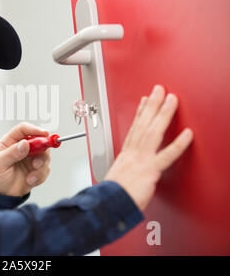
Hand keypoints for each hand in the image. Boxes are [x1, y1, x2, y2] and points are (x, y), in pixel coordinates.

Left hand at [0, 122, 50, 196]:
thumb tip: (25, 143)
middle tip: (36, 162)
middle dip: (42, 150)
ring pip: (45, 155)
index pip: (23, 129)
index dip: (34, 129)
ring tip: (30, 177)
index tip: (44, 134)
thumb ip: (12, 153)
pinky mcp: (37, 169)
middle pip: (39, 140)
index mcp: (10, 142)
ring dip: (40, 167)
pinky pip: (46, 169)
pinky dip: (40, 176)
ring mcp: (31, 158)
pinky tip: (30, 181)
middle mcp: (23, 148)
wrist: (0, 195)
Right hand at [104, 85, 193, 210]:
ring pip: (153, 132)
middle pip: (143, 124)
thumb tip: (126, 172)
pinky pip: (166, 156)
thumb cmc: (111, 196)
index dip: (140, 112)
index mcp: (125, 155)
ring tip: (171, 99)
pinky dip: (178, 144)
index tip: (145, 100)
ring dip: (163, 114)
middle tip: (159, 89)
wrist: (107, 205)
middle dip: (152, 104)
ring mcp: (141, 160)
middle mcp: (132, 153)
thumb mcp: (116, 179)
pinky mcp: (149, 171)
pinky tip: (188, 134)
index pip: (134, 128)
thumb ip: (124, 171)